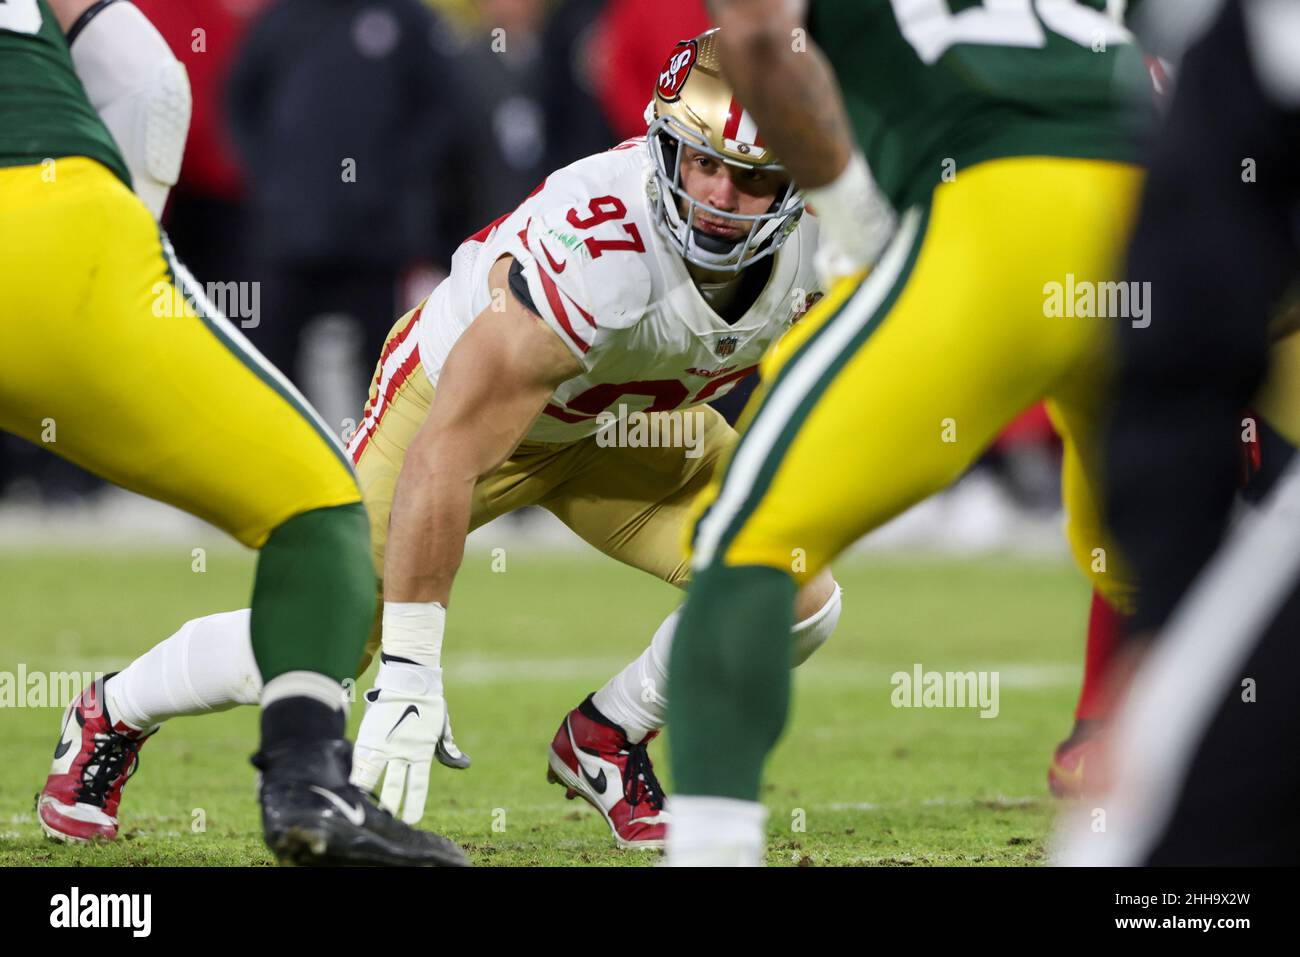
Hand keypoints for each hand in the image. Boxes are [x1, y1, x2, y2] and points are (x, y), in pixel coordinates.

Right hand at [350, 657, 468, 823]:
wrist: (409, 679)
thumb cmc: (427, 702)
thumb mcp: (441, 726)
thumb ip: (448, 747)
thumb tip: (463, 764)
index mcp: (422, 751)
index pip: (417, 783)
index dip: (413, 801)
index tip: (410, 819)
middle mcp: (402, 751)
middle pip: (395, 784)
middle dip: (390, 804)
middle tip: (387, 822)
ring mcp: (384, 744)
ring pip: (375, 774)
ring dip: (369, 792)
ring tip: (362, 810)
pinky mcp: (371, 735)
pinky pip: (359, 758)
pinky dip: (353, 773)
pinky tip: (346, 786)